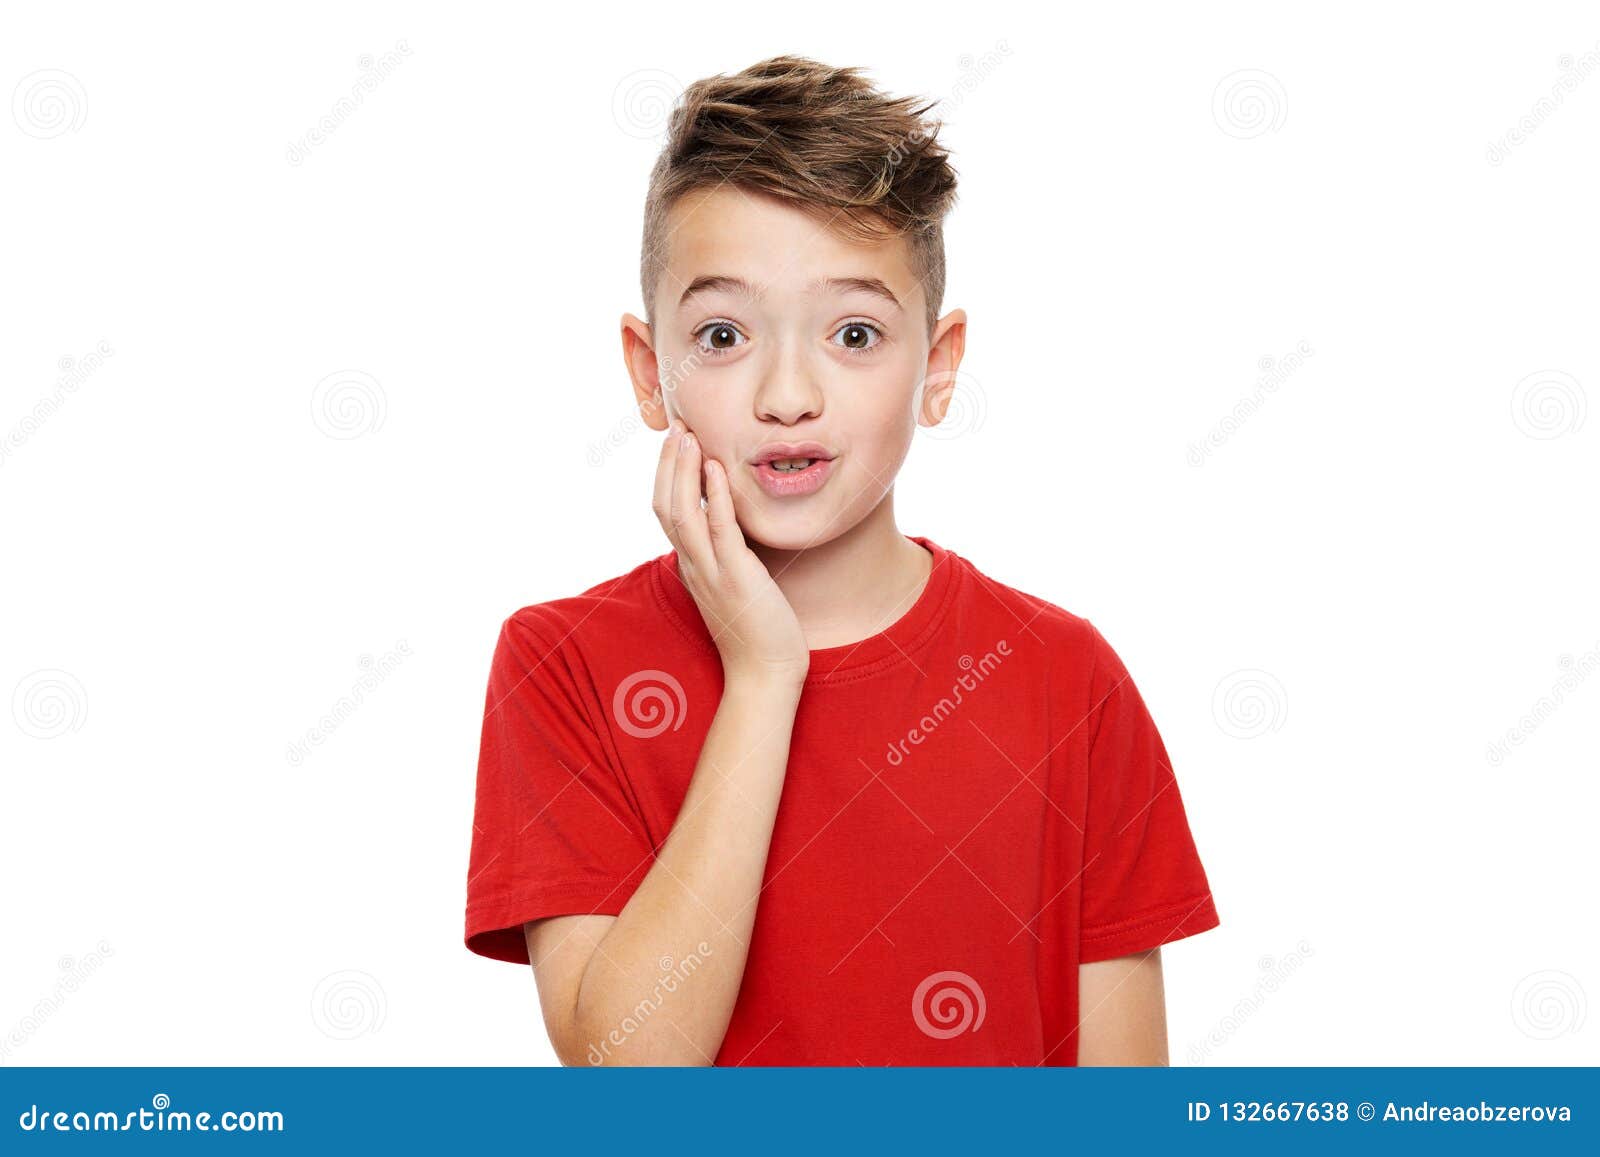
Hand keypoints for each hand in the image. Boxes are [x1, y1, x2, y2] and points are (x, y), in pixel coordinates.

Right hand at [652, 418, 809, 685]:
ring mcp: (711, 573)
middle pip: (665, 506)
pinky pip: (720, 530)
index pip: (668, 512)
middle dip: (668, 464)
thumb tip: (732, 525)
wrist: (765, 675)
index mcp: (692, 566)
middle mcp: (694, 566)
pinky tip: (716, 468)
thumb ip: (727, 556)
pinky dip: (716, 496)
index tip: (676, 443)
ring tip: (687, 436)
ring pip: (683, 513)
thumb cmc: (757, 633)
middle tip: (676, 427)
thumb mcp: (735, 586)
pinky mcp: (736, 578)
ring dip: (682, 471)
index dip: (667, 476)